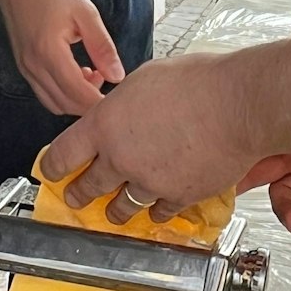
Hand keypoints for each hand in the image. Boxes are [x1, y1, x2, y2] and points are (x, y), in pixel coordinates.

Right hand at [0, 0, 124, 115]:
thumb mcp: (86, 14)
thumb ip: (102, 47)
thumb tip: (117, 76)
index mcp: (50, 53)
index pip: (78, 94)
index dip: (100, 102)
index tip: (118, 96)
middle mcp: (34, 67)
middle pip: (66, 105)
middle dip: (90, 102)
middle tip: (107, 79)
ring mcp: (26, 70)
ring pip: (55, 104)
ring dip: (77, 99)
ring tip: (93, 74)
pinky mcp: (25, 69)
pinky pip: (46, 94)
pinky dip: (64, 94)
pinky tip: (77, 73)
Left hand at [44, 54, 258, 215]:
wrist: (238, 104)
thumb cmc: (198, 81)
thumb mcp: (147, 78)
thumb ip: (124, 103)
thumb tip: (120, 111)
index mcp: (106, 124)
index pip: (64, 154)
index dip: (54, 167)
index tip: (52, 173)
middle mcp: (120, 158)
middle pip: (89, 187)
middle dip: (79, 194)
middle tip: (76, 198)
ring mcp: (149, 182)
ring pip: (121, 206)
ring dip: (115, 209)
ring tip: (114, 212)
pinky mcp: (178, 196)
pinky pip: (159, 212)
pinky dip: (155, 211)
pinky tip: (156, 209)